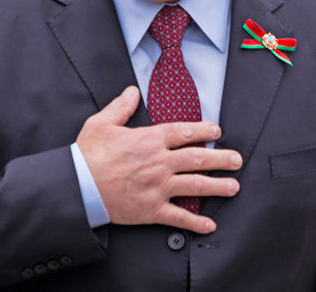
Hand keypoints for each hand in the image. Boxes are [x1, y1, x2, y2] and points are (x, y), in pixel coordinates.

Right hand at [76, 86, 241, 233]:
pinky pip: (179, 217)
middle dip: (221, 159)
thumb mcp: (101, 123)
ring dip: (218, 186)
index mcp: (149, 140)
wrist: (79, 186)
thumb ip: (121, 106)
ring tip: (233, 186)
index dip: (204, 131)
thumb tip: (132, 92)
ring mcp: (158, 187)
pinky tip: (209, 224)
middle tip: (236, 160)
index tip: (217, 131)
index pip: (184, 132)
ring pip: (196, 186)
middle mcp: (159, 162)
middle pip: (197, 159)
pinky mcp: (152, 209)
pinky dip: (196, 222)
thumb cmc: (88, 154)